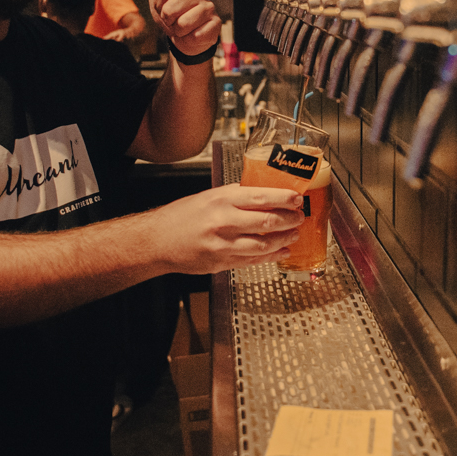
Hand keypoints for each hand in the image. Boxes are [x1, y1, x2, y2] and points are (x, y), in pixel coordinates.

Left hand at [148, 0, 219, 57]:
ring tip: (182, 26)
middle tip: (173, 18)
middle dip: (167, 19)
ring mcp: (209, 7)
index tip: (163, 5)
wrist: (184, 37)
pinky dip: (189, 38)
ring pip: (182, 23)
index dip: (158, 4)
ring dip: (177, 30)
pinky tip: (193, 33)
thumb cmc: (171, 12)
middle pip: (170, 9)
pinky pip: (195, 35)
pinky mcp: (215, 25)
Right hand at [149, 184, 303, 273]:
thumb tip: (264, 193)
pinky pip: (253, 260)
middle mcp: (223, 221)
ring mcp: (223, 245)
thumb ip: (236, 196)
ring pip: (264, 243)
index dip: (284, 198)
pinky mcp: (222, 262)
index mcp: (221, 200)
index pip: (261, 196)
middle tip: (299, 217)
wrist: (157, 241)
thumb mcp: (209, 196)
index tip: (297, 198)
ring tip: (293, 235)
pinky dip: (271, 256)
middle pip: (267, 220)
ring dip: (283, 240)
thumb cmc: (181, 217)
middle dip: (289, 219)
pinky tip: (280, 251)